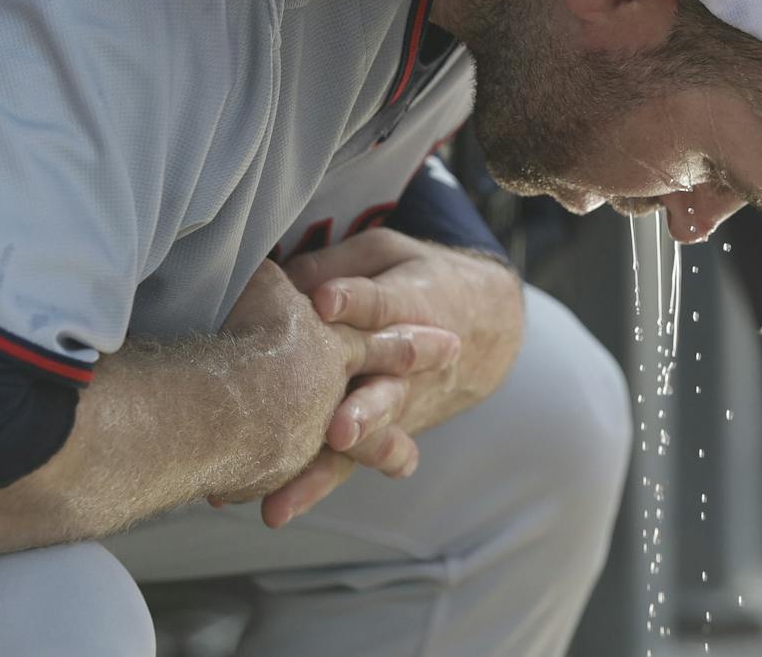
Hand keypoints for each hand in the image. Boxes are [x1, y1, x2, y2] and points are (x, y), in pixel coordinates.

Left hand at [211, 258, 460, 513]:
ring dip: (332, 467)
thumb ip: (339, 263)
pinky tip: (276, 508)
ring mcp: (397, 406)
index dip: (356, 302)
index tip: (324, 301)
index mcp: (413, 306)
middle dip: (363, 412)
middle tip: (338, 429)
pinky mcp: (380, 433)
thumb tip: (283, 276)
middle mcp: (409, 366)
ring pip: (367, 440)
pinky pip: (347, 465)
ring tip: (290, 493)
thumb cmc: (417, 280)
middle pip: (386, 390)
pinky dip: (314, 487)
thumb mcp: (387, 253)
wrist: (485, 327)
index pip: (384, 304)